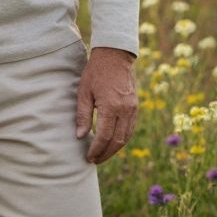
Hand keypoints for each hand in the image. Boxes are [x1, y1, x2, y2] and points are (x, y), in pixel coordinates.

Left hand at [75, 46, 137, 163]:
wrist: (115, 56)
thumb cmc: (95, 72)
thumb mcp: (84, 91)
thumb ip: (83, 115)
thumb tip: (81, 136)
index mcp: (110, 106)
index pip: (104, 136)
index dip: (96, 149)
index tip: (89, 157)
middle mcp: (125, 110)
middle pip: (117, 141)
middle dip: (105, 153)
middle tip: (94, 160)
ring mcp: (132, 108)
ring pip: (126, 137)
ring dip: (115, 149)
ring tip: (102, 155)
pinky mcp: (135, 106)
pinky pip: (131, 128)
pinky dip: (122, 139)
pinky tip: (113, 142)